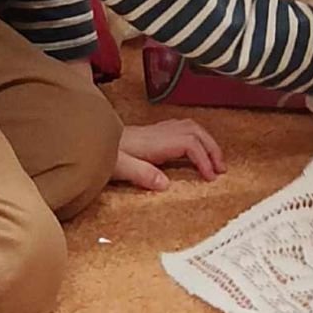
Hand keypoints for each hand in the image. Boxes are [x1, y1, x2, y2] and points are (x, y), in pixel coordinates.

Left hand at [111, 118, 225, 192]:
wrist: (91, 136)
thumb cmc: (104, 153)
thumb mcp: (120, 166)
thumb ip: (142, 174)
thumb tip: (165, 184)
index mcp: (156, 141)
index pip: (189, 144)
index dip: (203, 159)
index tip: (211, 176)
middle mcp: (161, 132)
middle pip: (196, 132)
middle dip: (212, 148)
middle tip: (222, 169)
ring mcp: (158, 130)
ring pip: (191, 128)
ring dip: (207, 142)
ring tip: (216, 161)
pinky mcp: (155, 132)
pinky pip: (184, 130)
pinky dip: (198, 138)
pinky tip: (197, 150)